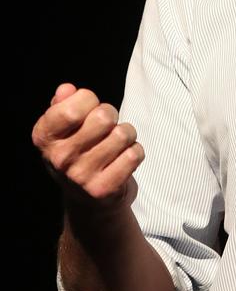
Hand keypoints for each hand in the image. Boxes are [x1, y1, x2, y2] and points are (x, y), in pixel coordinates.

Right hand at [32, 83, 142, 213]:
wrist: (86, 200)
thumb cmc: (78, 152)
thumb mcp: (63, 127)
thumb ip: (63, 103)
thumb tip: (66, 89)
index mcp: (45, 137)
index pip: (74, 106)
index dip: (88, 99)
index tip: (87, 110)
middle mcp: (59, 158)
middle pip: (104, 116)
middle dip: (111, 115)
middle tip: (106, 127)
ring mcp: (80, 176)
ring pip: (122, 134)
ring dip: (126, 134)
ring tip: (115, 144)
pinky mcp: (103, 189)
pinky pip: (134, 154)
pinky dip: (135, 152)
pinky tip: (123, 159)